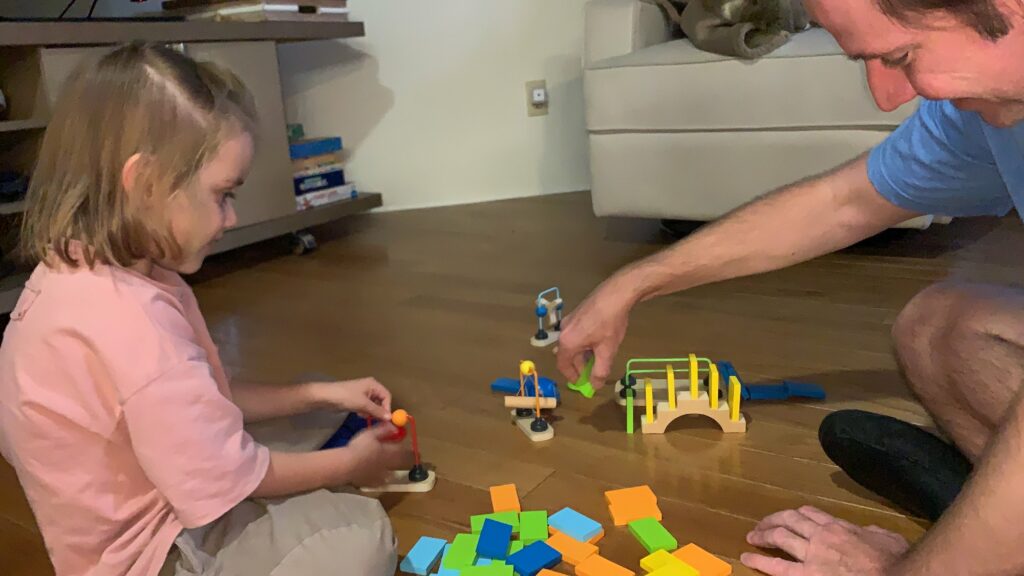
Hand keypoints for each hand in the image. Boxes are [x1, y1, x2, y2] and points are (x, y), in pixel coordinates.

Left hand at [313, 378, 392, 420]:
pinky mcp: (356, 399)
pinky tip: (359, 414)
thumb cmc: (345, 397)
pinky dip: (364, 411)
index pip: (387, 396)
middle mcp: (370, 387)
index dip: (387, 407)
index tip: (386, 419)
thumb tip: (390, 418)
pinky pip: (365, 407)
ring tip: (364, 416)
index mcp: (373, 384)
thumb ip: (377, 411)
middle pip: (380, 400)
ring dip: (371, 412)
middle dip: (378, 410)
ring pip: (373, 405)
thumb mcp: (363, 405)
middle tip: (377, 420)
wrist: (326, 397)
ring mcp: (362, 393)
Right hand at [342, 423, 414, 486]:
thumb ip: (384, 430)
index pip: (406, 453)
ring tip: (390, 470)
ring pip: (390, 474)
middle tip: (407, 461)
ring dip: (392, 471)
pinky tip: (376, 478)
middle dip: (405, 462)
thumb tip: (395, 426)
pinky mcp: (371, 484)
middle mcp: (388, 466)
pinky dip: (379, 479)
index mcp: (390, 453)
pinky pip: (379, 482)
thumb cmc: (359, 448)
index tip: (417, 453)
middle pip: (401, 464)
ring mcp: (380, 476)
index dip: (412, 453)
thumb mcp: (370, 434)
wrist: (346, 466)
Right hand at [556, 276, 633, 388]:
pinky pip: (576, 333)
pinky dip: (584, 342)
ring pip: (573, 343)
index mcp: (567, 342)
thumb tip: (595, 385)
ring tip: (599, 356)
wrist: (616, 294)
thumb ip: (600, 371)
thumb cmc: (610, 323)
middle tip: (594, 371)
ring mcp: (569, 320)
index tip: (583, 383)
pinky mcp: (577, 313)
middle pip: (567, 354)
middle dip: (580, 365)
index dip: (572, 376)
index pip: (563, 365)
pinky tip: (599, 341)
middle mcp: (563, 331)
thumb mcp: (607, 351)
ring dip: (583, 353)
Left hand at [742, 506, 909, 575]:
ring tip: (751, 537)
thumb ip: (873, 533)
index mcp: (840, 527)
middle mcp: (821, 536)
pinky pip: (777, 566)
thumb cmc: (895, 561)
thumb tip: (868, 532)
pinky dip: (759, 561)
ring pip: (780, 537)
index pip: (813, 514)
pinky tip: (746, 559)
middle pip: (790, 520)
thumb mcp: (887, 538)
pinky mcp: (806, 575)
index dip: (798, 514)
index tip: (791, 516)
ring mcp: (812, 555)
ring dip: (762, 535)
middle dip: (773, 520)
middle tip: (762, 525)